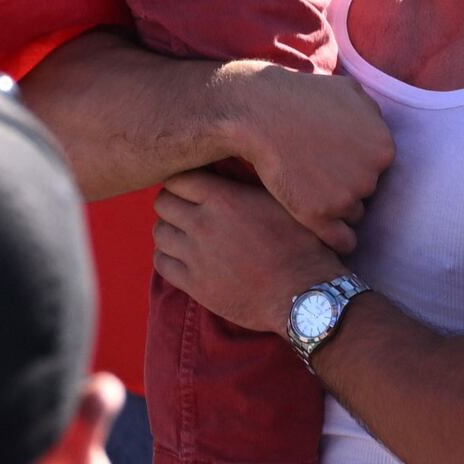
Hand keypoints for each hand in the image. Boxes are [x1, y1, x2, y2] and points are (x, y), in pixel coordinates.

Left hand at [152, 165, 341, 337]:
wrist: (304, 296)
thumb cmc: (300, 245)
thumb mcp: (279, 202)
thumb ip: (246, 186)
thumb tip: (231, 168)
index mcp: (224, 198)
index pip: (178, 178)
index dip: (182, 181)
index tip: (192, 187)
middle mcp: (204, 224)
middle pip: (163, 203)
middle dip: (172, 203)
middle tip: (186, 210)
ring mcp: (196, 257)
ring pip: (159, 233)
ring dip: (169, 230)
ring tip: (184, 234)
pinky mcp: (195, 285)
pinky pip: (162, 264)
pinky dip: (168, 258)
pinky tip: (183, 258)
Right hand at [211, 62, 393, 250]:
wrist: (261, 113)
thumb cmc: (302, 98)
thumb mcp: (351, 92)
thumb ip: (373, 113)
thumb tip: (378, 130)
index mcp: (384, 149)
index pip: (379, 167)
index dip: (357, 163)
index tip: (336, 159)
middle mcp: (371, 177)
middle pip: (367, 191)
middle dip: (348, 183)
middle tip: (319, 170)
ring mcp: (346, 199)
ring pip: (353, 214)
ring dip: (337, 207)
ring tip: (310, 188)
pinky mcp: (321, 217)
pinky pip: (344, 241)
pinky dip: (338, 239)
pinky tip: (327, 231)